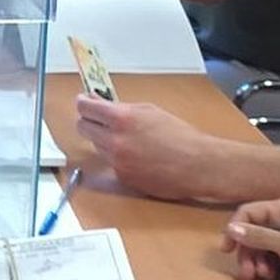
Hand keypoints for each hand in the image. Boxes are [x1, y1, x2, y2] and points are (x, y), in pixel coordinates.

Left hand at [73, 97, 221, 201]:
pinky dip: (117, 157)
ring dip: (104, 139)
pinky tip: (135, 155)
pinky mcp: (122, 178)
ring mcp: (117, 162)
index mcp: (121, 119)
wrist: (197, 165)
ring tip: (126, 137)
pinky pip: (110, 163)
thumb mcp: (149, 111)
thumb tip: (100, 104)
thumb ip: (121, 108)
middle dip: (89, 121)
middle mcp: (114, 141)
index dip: (83, 103)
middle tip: (99, 118)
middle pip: (82, 127)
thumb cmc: (178, 135)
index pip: (84, 109)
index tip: (83, 101)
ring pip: (96, 146)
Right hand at [222, 197, 279, 279]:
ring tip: (261, 276)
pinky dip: (266, 265)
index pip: (248, 213)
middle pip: (251, 231)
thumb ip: (259, 237)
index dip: (235, 229)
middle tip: (247, 273)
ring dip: (255, 260)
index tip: (227, 250)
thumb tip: (231, 229)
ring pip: (259, 245)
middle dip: (246, 252)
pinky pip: (269, 255)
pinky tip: (270, 275)